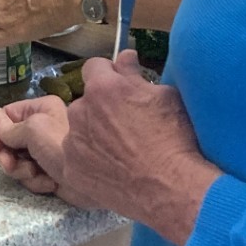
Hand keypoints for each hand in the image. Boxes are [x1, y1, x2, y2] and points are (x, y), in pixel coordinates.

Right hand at [0, 97, 70, 196]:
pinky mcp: (47, 171)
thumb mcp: (33, 130)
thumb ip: (10, 127)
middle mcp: (41, 127)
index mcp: (40, 109)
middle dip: (7, 156)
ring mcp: (44, 151)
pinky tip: (50, 183)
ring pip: (15, 161)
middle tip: (10, 165)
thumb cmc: (62, 147)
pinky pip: (28, 176)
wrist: (93, 180)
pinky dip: (35, 181)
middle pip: (7, 141)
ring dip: (21, 171)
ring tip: (35, 173)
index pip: (6, 115)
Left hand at [30, 51, 217, 243]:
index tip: (119, 86)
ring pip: (80, 129)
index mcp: (103, 88)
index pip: (94, 67)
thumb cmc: (174, 140)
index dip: (108, 75)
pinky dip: (90, 159)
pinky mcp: (71, 169)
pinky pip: (77, 156)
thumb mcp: (165, 98)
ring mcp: (73, 142)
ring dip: (93, 133)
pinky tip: (113, 168)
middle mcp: (80, 111)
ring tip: (120, 150)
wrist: (170, 189)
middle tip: (126, 124)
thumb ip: (136, 75)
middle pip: (86, 100)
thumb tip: (125, 56)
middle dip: (102, 107)